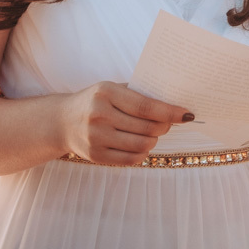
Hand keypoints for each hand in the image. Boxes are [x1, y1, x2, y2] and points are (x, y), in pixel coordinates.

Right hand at [60, 81, 192, 165]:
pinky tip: (142, 144)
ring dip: (154, 140)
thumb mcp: (112, 89)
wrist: (62, 121)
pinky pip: (131, 159)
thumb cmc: (96, 101)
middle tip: (168, 123)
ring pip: (142, 145)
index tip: (187, 114)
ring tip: (154, 133)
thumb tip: (173, 102)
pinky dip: (143, 152)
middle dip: (165, 126)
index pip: (146, 106)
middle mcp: (99, 116)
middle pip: (147, 127)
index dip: (170, 112)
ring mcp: (96, 138)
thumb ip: (138, 94)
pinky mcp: (95, 156)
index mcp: (106, 93)